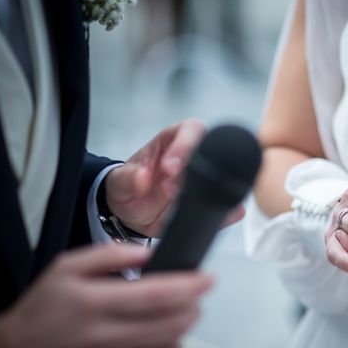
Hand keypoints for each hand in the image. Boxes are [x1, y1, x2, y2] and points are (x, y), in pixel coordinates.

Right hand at [0, 244, 211, 347]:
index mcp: (96, 304)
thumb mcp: (66, 268)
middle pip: (174, 325)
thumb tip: (147, 255)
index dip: (192, 285)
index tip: (206, 280)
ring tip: (168, 328)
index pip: (161, 294)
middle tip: (190, 301)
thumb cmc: (39, 313)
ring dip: (179, 338)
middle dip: (192, 309)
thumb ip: (109, 254)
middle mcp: (107, 340)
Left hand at [105, 119, 234, 237]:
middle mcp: (194, 158)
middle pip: (214, 154)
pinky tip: (207, 217)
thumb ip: (127, 178)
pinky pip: (228, 208)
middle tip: (171, 190)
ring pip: (224, 181)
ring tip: (177, 207)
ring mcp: (205, 181)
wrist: (132, 213)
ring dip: (208, 196)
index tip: (169, 167)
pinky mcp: (212, 203)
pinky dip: (223, 214)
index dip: (185, 145)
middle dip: (195, 174)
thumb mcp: (119, 182)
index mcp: (173, 140)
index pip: (191, 130)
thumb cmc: (129, 187)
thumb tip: (141, 177)